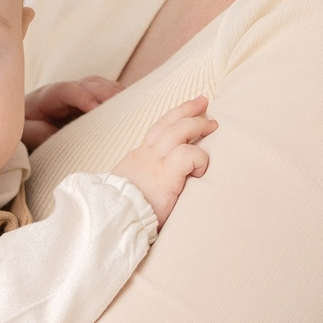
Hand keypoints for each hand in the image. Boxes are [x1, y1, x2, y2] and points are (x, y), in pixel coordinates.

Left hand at [22, 76, 122, 150]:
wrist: (27, 126)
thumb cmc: (26, 129)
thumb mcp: (25, 132)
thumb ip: (37, 132)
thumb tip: (55, 133)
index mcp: (47, 97)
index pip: (66, 90)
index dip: (81, 96)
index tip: (95, 107)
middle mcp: (66, 91)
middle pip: (88, 84)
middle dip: (105, 91)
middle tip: (121, 102)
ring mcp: (80, 93)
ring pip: (100, 86)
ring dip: (115, 93)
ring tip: (132, 103)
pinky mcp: (90, 101)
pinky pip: (107, 95)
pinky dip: (119, 99)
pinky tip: (132, 105)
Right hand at [110, 98, 214, 226]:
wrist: (110, 219)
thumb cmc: (122, 212)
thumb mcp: (130, 188)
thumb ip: (144, 181)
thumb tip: (158, 186)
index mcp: (138, 158)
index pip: (156, 131)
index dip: (172, 118)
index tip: (185, 112)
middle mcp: (145, 155)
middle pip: (167, 123)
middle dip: (187, 110)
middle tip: (203, 102)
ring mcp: (155, 162)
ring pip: (177, 130)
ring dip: (197, 124)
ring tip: (212, 123)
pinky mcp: (165, 174)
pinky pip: (188, 155)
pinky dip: (199, 159)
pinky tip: (201, 170)